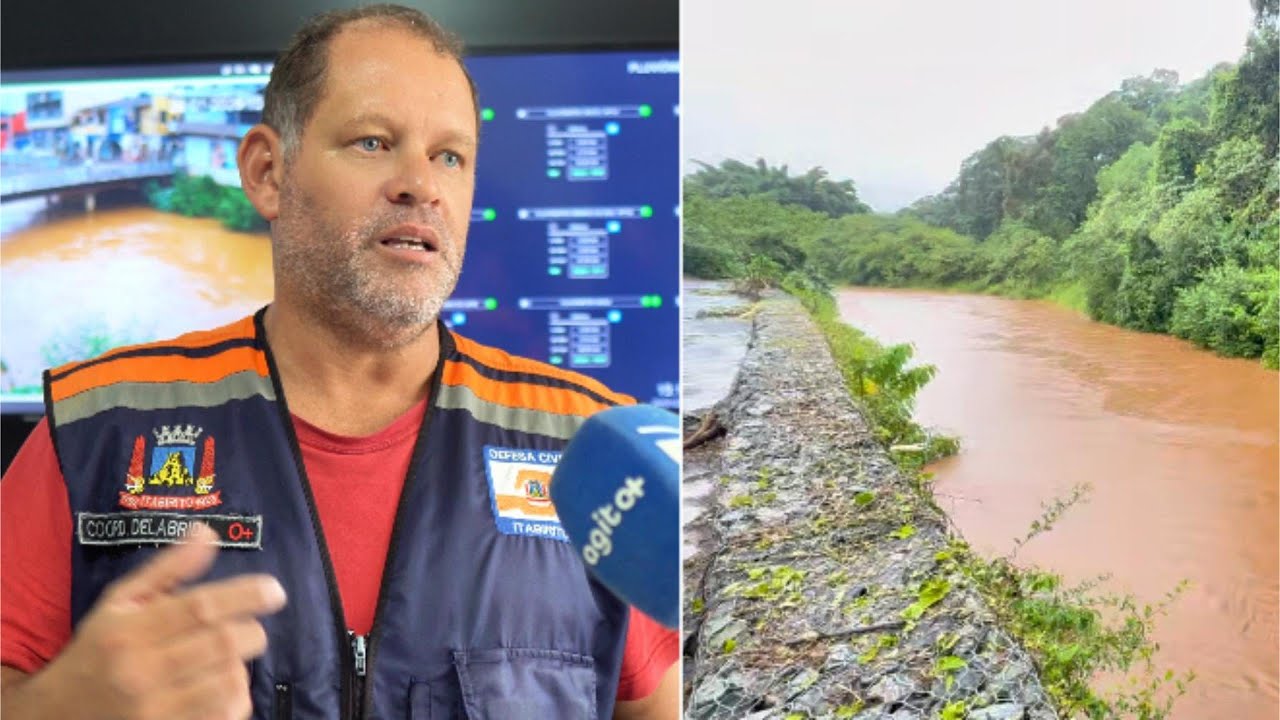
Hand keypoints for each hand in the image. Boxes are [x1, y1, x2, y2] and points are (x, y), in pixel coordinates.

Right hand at [7, 524, 286, 719]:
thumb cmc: (97, 651)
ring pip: (229, 682)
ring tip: (229, 660)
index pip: (198, 608)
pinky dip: (236, 699)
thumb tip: (207, 531)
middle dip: (250, 631)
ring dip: (242, 666)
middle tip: (249, 628)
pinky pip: (224, 716)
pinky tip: (222, 687)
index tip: (274, 591)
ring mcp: (154, 711)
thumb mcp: (120, 603)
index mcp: (128, 631)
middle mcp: (140, 671)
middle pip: (222, 644)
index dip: (245, 596)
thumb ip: (166, 569)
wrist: (56, 716)